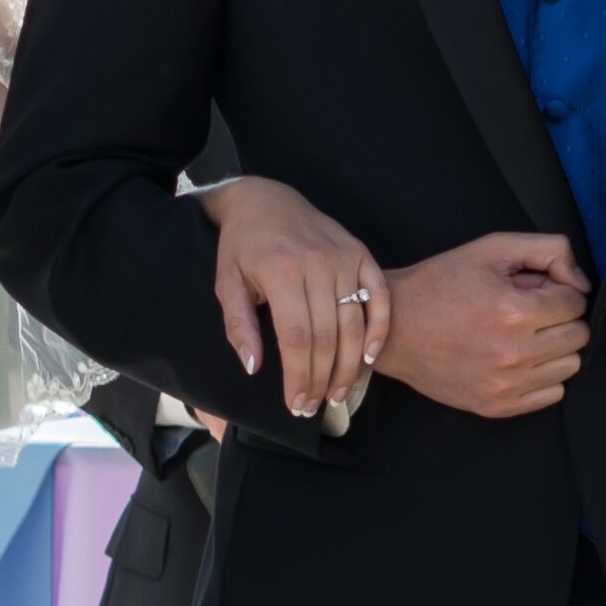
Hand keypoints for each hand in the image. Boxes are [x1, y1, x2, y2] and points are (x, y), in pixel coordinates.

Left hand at [200, 175, 385, 423]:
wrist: (264, 199)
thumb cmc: (241, 247)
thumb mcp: (227, 284)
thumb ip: (239, 326)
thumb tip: (255, 367)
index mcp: (279, 271)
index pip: (297, 338)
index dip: (299, 377)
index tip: (296, 404)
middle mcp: (316, 263)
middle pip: (328, 336)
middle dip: (321, 379)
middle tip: (314, 406)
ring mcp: (343, 257)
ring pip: (354, 323)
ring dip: (349, 366)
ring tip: (337, 394)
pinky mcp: (361, 253)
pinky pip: (379, 296)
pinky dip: (379, 329)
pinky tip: (369, 358)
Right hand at [371, 232, 589, 419]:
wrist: (393, 329)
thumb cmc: (441, 284)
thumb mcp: (491, 249)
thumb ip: (548, 251)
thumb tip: (581, 282)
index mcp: (513, 311)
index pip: (576, 302)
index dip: (559, 290)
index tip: (536, 290)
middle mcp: (513, 353)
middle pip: (578, 336)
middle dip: (561, 318)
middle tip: (531, 311)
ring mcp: (505, 385)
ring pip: (570, 366)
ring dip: (555, 348)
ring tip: (524, 336)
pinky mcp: (497, 406)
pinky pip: (552, 394)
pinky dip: (543, 376)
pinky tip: (518, 360)